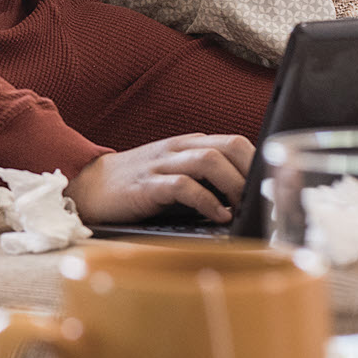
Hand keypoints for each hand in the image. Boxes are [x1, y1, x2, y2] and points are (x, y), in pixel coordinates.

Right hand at [64, 134, 254, 225]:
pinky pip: (184, 186)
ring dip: (233, 185)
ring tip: (241, 207)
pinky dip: (207, 201)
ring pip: (210, 160)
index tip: (270, 189)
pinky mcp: (147, 186)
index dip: (258, 163)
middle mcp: (177, 149)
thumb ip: (202, 176)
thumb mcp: (172, 172)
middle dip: (251, 171)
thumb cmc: (135, 184)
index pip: (234, 142)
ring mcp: (161, 165)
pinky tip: (217, 216)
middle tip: (259, 199)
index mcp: (187, 144)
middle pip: (230, 145)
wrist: (87, 186)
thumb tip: (243, 199)